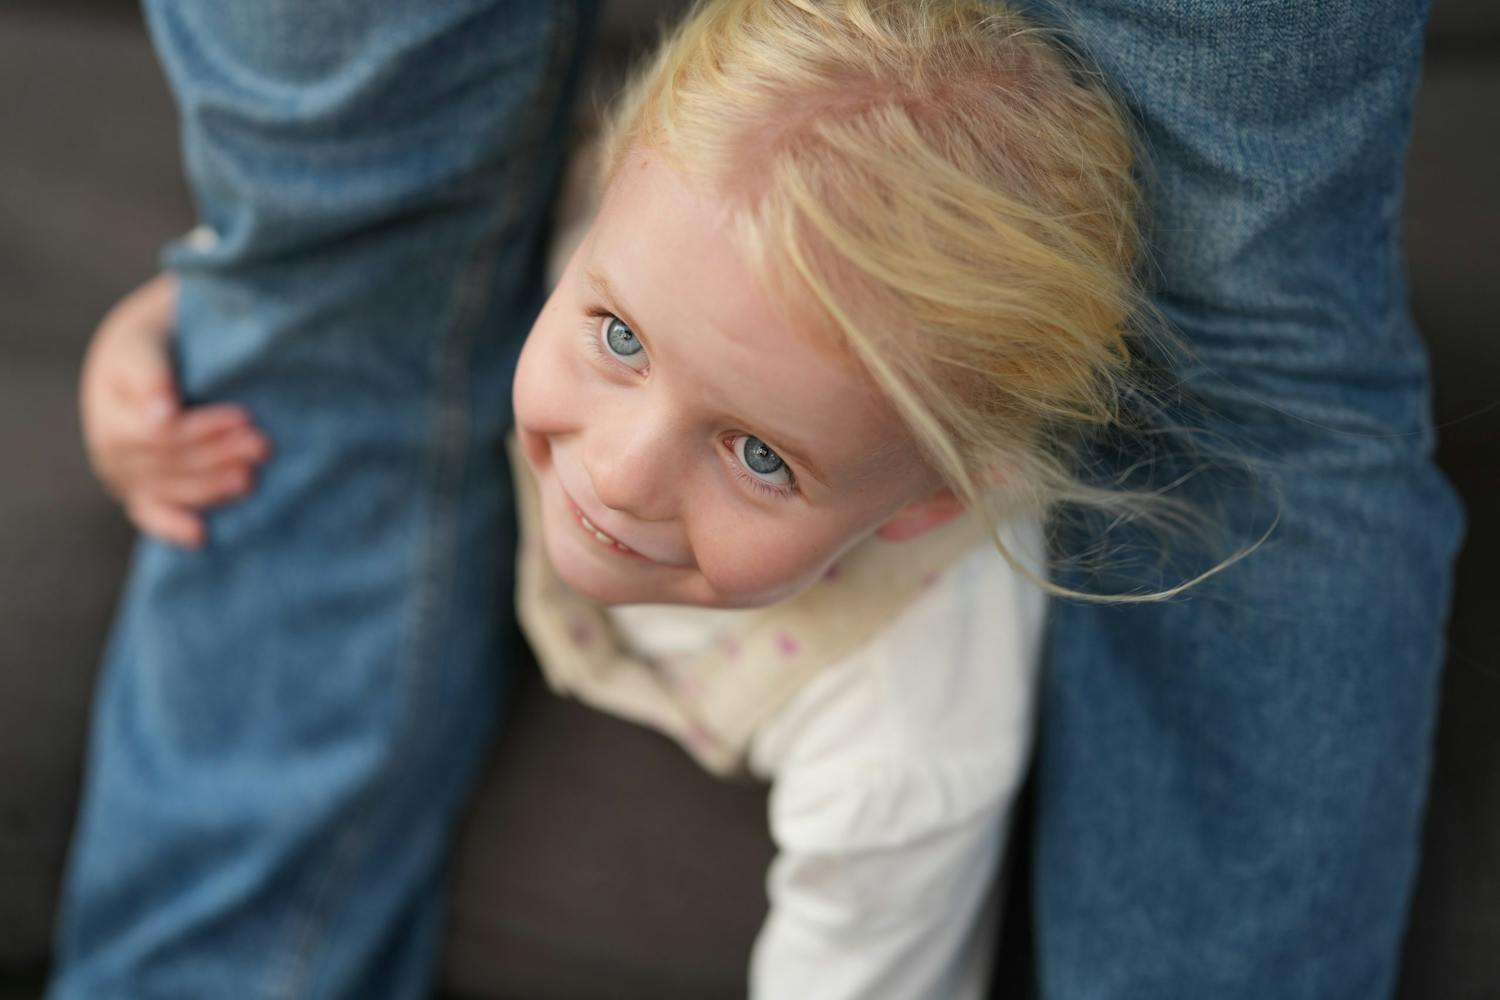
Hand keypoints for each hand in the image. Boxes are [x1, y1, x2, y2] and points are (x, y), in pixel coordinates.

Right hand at [79, 273, 269, 547]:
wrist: (143, 356)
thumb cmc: (151, 345)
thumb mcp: (144, 346)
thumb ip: (151, 375)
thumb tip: (162, 417)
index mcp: (111, 414)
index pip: (161, 433)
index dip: (203, 428)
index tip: (243, 414)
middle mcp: (112, 452)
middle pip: (170, 462)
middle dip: (218, 454)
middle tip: (263, 445)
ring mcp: (125, 477)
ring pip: (172, 488)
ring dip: (213, 485)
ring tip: (252, 478)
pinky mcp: (141, 493)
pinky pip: (153, 515)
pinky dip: (173, 526)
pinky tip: (200, 537)